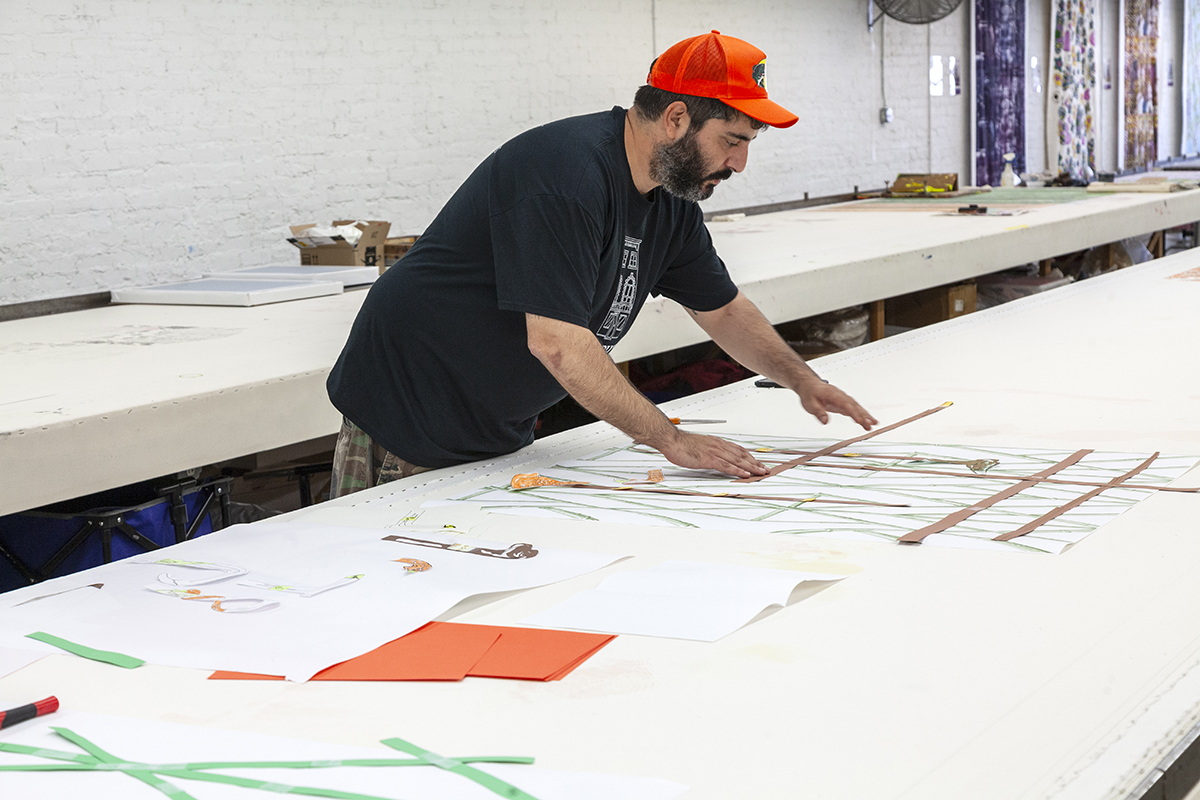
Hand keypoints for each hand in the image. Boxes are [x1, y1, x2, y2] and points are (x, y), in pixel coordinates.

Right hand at [655, 430, 769, 478]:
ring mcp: (715, 452)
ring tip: (760, 472)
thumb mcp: (699, 446)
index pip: (738, 449)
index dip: (750, 456)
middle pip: (741, 454)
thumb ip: (709, 451)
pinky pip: (727, 466)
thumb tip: (714, 458)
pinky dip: (738, 470)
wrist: (671, 440)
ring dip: (751, 467)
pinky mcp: (709, 459)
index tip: (757, 462)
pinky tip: (745, 474)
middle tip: (765, 469)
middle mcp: (719, 445)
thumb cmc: (682, 444)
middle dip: (755, 462)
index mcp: (717, 442)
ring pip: (737, 460)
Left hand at [796, 380, 877, 430]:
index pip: (846, 405)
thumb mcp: (810, 403)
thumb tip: (825, 421)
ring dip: (865, 415)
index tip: (860, 421)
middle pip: (854, 406)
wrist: (809, 384)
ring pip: (856, 407)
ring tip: (874, 423)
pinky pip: (854, 408)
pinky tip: (867, 421)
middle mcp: (841, 396)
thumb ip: (818, 412)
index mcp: (833, 395)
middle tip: (870, 425)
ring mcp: (843, 399)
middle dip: (863, 416)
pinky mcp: (843, 403)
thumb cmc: (810, 392)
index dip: (853, 413)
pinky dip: (862, 414)